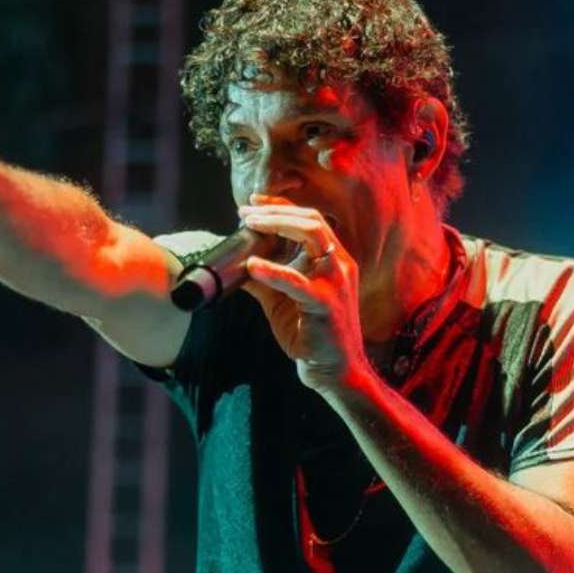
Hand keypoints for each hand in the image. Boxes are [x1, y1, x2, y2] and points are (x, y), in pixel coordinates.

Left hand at [236, 195, 367, 392]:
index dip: (281, 206)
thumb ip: (263, 280)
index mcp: (332, 260)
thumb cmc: (310, 335)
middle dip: (276, 210)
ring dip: (277, 225)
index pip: (310, 220)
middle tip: (246, 212)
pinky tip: (252, 265)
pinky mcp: (327, 303)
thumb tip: (233, 264)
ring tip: (249, 225)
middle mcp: (339, 264)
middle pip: (312, 220)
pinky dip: (273, 270)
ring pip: (312, 236)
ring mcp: (336, 282)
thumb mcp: (281, 300)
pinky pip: (297, 281)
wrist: (333, 371)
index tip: (253, 202)